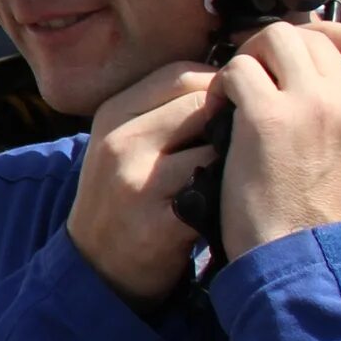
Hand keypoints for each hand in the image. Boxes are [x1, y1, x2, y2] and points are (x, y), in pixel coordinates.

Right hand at [66, 60, 223, 309]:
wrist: (97, 267)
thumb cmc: (123, 195)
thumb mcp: (123, 141)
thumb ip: (163, 109)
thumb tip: (230, 76)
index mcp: (112, 114)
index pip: (179, 74)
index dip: (217, 83)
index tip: (233, 103)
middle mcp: (120, 142)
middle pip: (200, 103)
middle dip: (229, 117)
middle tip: (243, 138)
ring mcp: (138, 183)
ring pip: (213, 146)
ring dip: (233, 158)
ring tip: (234, 172)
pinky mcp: (160, 222)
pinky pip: (215, 192)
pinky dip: (228, 194)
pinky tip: (225, 202)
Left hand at [216, 21, 340, 260]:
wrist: (300, 255)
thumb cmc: (321, 213)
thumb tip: (318, 71)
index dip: (328, 33)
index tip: (301, 48)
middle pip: (311, 36)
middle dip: (276, 48)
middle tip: (255, 73)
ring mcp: (312, 103)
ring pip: (274, 39)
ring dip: (249, 58)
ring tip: (237, 89)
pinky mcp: (268, 115)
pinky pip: (238, 70)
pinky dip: (222, 83)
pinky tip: (219, 110)